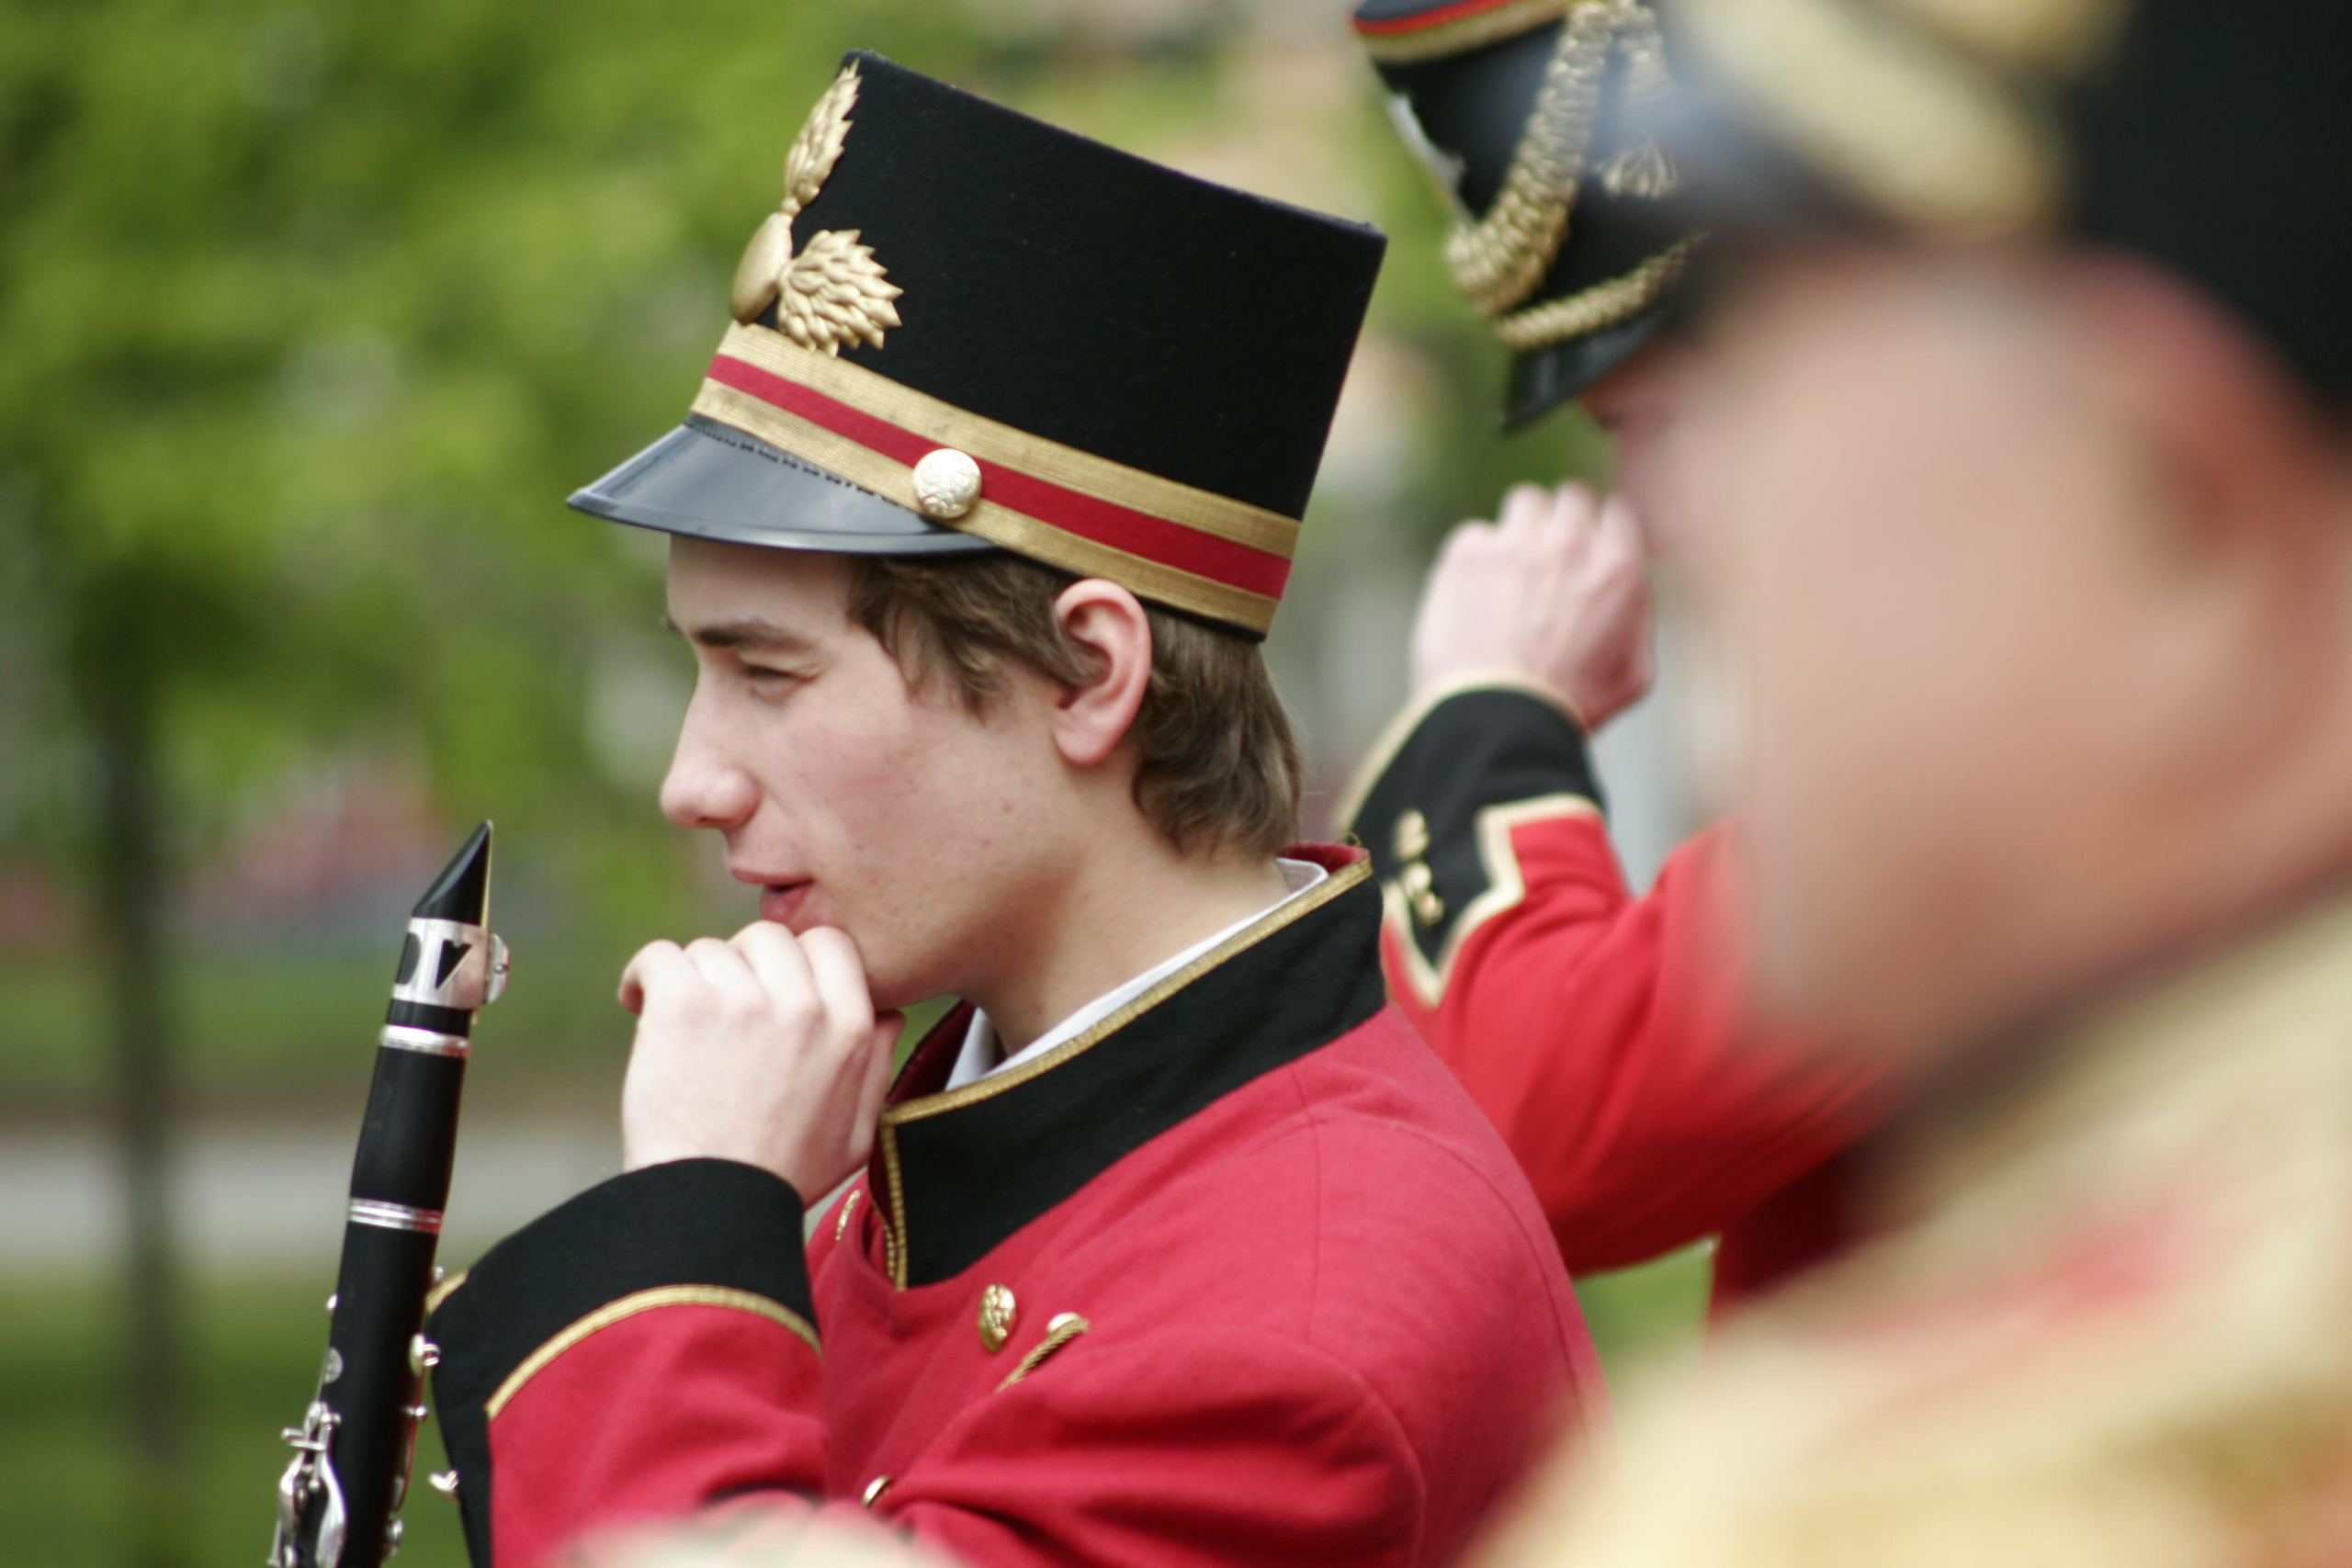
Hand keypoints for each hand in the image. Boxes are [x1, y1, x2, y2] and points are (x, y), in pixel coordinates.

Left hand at [617, 922, 902, 1201]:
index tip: (769, 987)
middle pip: (767, 937)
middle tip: (721, 1011)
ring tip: (681, 1029)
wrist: (710, 1209)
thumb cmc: (781, 1176)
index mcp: (850, 1025)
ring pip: (710, 950)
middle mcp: (802, 1003)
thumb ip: (877, 1066)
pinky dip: (643, 976)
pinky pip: (659, 955)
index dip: (797, 959)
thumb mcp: (858, 1132)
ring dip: (694, 982)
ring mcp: (742, 999)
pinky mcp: (683, 1004)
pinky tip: (638, 1003)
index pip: (829, 942)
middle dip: (743, 966)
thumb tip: (888, 1013)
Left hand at [1409, 482, 1655, 732]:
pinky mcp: (1468, 552)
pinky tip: (1475, 595)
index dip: (1601, 531)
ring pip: (1525, 502)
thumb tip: (1631, 592)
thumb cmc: (1571, 705)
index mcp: (1618, 566)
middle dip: (1563, 522)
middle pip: (1572, 497)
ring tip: (1512, 568)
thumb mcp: (1634, 672)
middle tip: (1549, 559)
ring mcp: (1516, 541)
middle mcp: (1570, 542)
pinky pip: (1476, 534)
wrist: (1502, 717)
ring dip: (1522, 527)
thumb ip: (1638, 618)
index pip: (1616, 511)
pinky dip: (1476, 558)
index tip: (1588, 551)